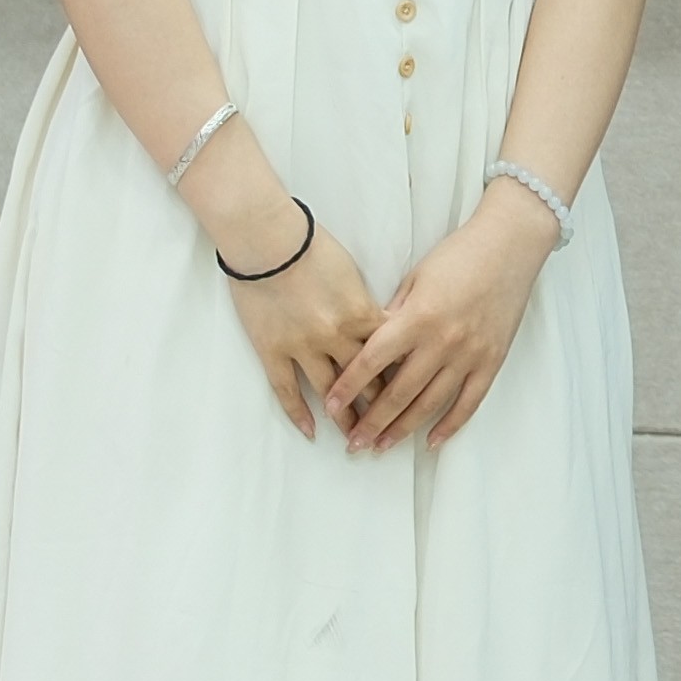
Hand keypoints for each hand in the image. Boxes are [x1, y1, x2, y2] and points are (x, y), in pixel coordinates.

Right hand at [218, 215, 384, 436]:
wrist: (266, 239)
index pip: (390, 355)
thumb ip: (366, 304)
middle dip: (380, 408)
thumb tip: (381, 327)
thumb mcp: (351, 272)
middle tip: (391, 431)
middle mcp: (335, 336)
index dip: (402, 377)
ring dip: (344, 419)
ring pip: (330, 392)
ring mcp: (302, 346)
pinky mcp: (273, 350)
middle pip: (365, 380)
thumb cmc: (311, 246)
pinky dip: (298, 413)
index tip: (413, 396)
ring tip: (356, 440)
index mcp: (360, 314)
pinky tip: (310, 431)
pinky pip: (287, 389)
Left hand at [321, 192, 555, 451]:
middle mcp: (442, 341)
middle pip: (399, 392)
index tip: (330, 405)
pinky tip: (431, 441)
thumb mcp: (416, 277)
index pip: (373, 360)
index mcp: (418, 316)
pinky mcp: (492, 361)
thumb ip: (393, 314)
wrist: (511, 245)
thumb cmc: (459, 254)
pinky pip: (469, 402)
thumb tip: (371, 346)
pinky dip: (450, 425)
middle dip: (372, 421)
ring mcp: (470, 354)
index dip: (349, 386)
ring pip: (430, 404)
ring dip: (403, 429)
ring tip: (381, 447)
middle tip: (352, 443)